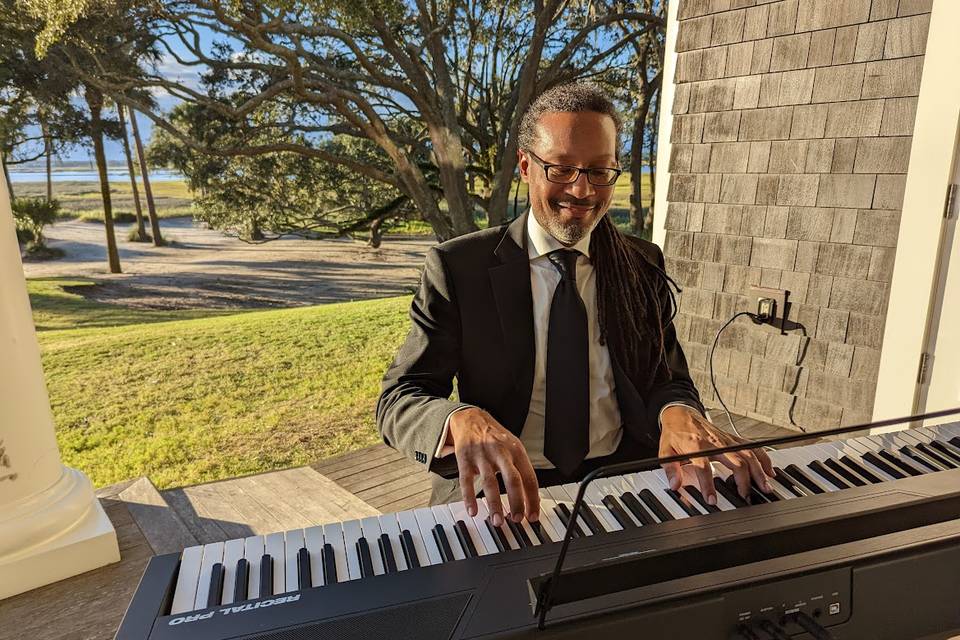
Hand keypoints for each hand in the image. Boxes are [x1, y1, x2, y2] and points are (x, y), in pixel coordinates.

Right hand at [447, 407, 539, 525]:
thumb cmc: (495, 437)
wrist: (470, 418)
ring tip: (497, 521)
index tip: (532, 516)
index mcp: (516, 450)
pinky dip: (469, 497)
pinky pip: (466, 480)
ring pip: (490, 482)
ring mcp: (482, 455)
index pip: (529, 477)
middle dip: (516, 502)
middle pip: (513, 480)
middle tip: (517, 519)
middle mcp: (501, 452)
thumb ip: (521, 470)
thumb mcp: (513, 447)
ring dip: (494, 504)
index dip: (532, 499)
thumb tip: (532, 498)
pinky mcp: (464, 458)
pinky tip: (472, 511)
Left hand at [658, 405, 774, 504]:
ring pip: (748, 454)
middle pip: (735, 461)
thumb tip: (674, 485)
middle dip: (744, 481)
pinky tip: (770, 470)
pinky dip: (763, 458)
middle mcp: (714, 443)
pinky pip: (752, 446)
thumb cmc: (675, 433)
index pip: (704, 468)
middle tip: (746, 497)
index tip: (712, 500)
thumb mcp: (665, 450)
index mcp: (696, 447)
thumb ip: (670, 469)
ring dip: (759, 472)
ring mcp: (726, 440)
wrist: (680, 414)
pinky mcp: (732, 438)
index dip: (708, 485)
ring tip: (765, 487)